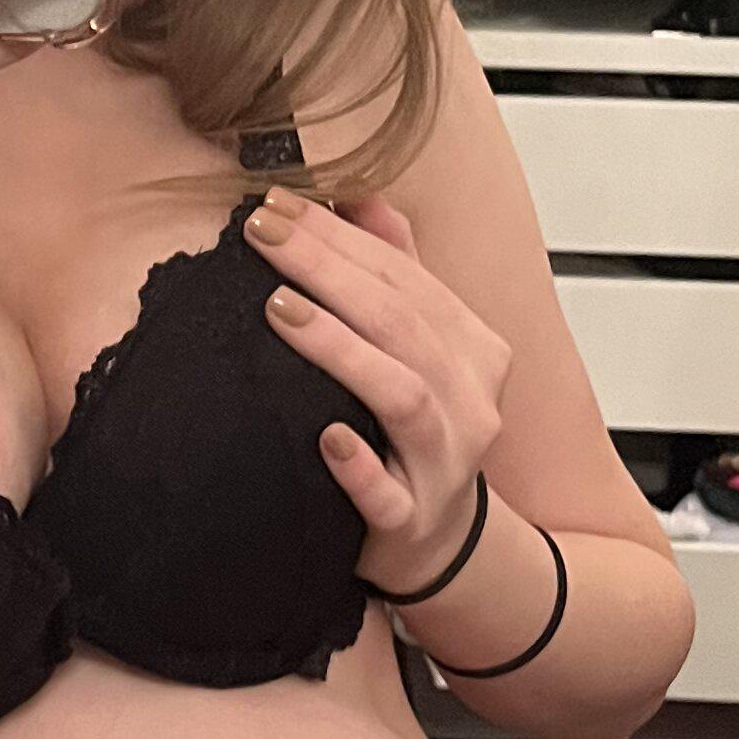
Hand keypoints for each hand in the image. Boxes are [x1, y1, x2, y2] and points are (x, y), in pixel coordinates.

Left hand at [242, 187, 511, 591]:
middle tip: (264, 236)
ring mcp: (445, 464)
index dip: (341, 237)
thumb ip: (398, 273)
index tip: (278, 205)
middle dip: (329, 272)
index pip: (405, 279)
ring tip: (279, 310)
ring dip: (340, 350)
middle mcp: (470, 402)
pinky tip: (323, 438)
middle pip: (401, 324)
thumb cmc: (417, 435)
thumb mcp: (419, 349)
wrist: (437, 542)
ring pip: (401, 396)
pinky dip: (358, 466)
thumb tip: (360, 197)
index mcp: (474, 349)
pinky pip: (387, 495)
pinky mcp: (410, 521)